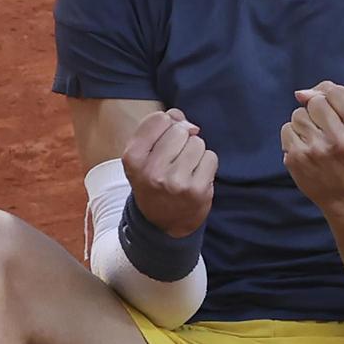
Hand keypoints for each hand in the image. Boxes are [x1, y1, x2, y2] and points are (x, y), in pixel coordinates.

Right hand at [121, 108, 217, 237]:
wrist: (162, 223)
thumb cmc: (153, 180)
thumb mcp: (144, 155)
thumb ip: (160, 128)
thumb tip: (186, 122)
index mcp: (133, 158)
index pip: (158, 119)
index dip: (166, 124)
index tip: (163, 140)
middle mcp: (152, 171)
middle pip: (180, 130)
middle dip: (182, 139)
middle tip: (175, 159)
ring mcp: (175, 182)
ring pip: (197, 143)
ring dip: (195, 152)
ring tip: (185, 168)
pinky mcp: (196, 191)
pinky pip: (210, 158)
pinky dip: (206, 164)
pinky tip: (196, 176)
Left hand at [280, 81, 343, 210]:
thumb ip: (340, 99)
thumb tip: (301, 93)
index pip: (335, 92)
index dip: (330, 97)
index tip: (333, 111)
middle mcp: (340, 139)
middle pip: (315, 102)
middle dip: (317, 111)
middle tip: (325, 129)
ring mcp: (317, 150)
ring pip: (298, 114)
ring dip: (304, 124)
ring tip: (316, 140)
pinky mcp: (297, 158)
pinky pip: (286, 129)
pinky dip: (293, 136)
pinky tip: (306, 149)